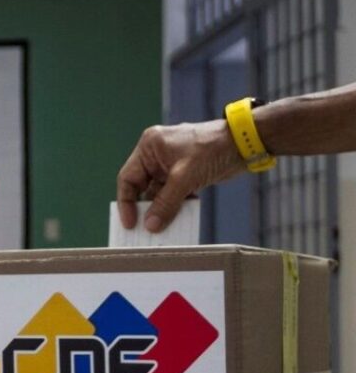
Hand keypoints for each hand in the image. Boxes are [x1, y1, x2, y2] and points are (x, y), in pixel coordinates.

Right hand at [117, 120, 245, 231]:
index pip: (127, 178)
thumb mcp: (185, 177)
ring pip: (158, 193)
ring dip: (161, 209)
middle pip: (141, 187)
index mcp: (149, 147)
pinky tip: (179, 218)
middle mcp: (156, 155)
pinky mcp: (185, 173)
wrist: (245, 142)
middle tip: (143, 230)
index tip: (131, 223)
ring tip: (162, 228)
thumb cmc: (212, 149)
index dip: (126, 203)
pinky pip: (172, 194)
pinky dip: (174, 205)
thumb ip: (165, 203)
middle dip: (144, 208)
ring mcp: (170, 164)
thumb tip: (151, 226)